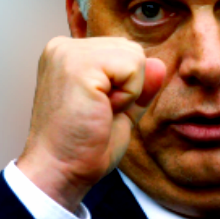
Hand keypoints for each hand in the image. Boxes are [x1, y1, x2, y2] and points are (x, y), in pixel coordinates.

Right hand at [17, 36, 165, 211]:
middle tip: (99, 113)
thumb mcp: (121, 110)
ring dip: (128, 92)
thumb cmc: (84, 147)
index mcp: (68, 55)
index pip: (122, 52)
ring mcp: (69, 52)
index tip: (97, 110)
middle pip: (131, 50)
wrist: (60, 171)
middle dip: (128, 87)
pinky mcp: (79, 64)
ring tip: (99, 111)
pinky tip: (101, 110)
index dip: (124, 87)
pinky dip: (128, 96)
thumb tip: (159, 64)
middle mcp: (64, 47)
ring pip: (135, 56)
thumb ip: (140, 86)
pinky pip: (133, 67)